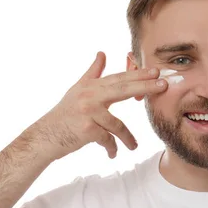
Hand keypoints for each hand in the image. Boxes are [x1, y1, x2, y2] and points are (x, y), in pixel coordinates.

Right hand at [28, 51, 166, 159]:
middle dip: (144, 87)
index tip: (155, 71)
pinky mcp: (87, 130)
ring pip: (117, 124)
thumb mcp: (77, 90)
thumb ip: (92, 73)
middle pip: (122, 90)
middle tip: (163, 85)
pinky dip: (111, 148)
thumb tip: (102, 53)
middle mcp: (89, 96)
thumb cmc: (63, 114)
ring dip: (127, 138)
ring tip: (133, 146)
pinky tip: (112, 154)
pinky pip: (107, 139)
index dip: (138, 74)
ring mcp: (88, 113)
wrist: (45, 136)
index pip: (118, 78)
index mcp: (90, 87)